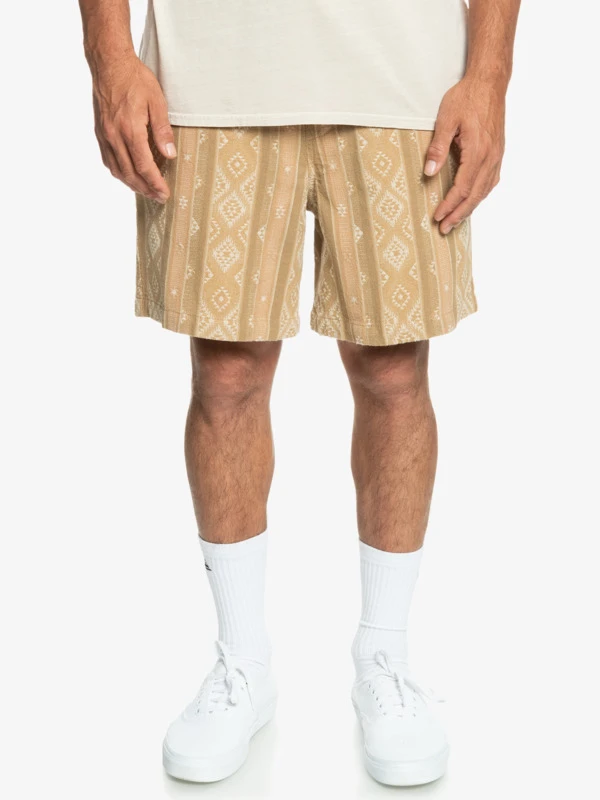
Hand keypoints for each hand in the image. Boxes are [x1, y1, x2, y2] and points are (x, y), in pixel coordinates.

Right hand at [92, 54, 175, 201]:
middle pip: (130, 173)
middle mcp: (114, 136)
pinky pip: (109, 160)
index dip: (155, 183)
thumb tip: (170, 155)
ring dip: (132, 184)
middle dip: (145, 189)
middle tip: (159, 198)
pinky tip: (129, 175)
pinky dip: (120, 172)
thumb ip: (163, 130)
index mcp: (130, 130)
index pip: (144, 166)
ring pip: (117, 170)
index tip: (165, 194)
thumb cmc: (135, 79)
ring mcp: (105, 136)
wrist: (109, 63)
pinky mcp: (100, 132)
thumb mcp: (157, 101)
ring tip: (146, 190)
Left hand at [424, 77, 505, 233]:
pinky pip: (491, 180)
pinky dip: (481, 194)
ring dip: (470, 208)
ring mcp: (497, 155)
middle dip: (459, 214)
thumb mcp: (446, 120)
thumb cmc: (467, 97)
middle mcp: (490, 156)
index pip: (462, 187)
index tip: (437, 217)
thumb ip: (437, 148)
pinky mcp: (498, 151)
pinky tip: (473, 200)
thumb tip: (428, 173)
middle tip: (445, 229)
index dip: (449, 205)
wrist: (489, 82)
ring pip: (484, 190)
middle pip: (475, 195)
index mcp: (477, 150)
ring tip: (456, 220)